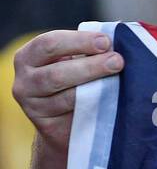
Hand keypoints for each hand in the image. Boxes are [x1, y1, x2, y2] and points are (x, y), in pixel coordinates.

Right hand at [11, 29, 123, 152]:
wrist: (64, 122)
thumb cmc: (73, 82)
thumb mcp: (71, 62)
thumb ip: (86, 52)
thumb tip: (120, 41)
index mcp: (28, 57)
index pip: (49, 44)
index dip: (79, 41)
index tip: (106, 41)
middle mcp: (25, 81)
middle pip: (57, 73)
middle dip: (91, 66)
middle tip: (118, 61)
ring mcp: (33, 107)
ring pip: (67, 97)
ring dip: (96, 88)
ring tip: (118, 80)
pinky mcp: (47, 127)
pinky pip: (75, 116)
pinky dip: (94, 108)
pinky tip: (110, 102)